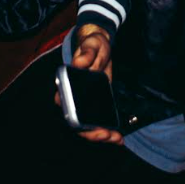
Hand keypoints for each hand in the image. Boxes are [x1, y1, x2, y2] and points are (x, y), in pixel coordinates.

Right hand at [54, 24, 122, 145]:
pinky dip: (107, 130)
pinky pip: (99, 120)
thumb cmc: (93, 44)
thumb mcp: (92, 45)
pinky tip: (118, 136)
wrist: (100, 45)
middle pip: (78, 122)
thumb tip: (78, 63)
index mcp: (67, 84)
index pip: (66, 108)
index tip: (89, 126)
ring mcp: (85, 102)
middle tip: (110, 136)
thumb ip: (87, 53)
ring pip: (88, 125)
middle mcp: (73, 97)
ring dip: (101, 135)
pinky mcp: (96, 103)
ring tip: (117, 139)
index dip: (76, 121)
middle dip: (93, 133)